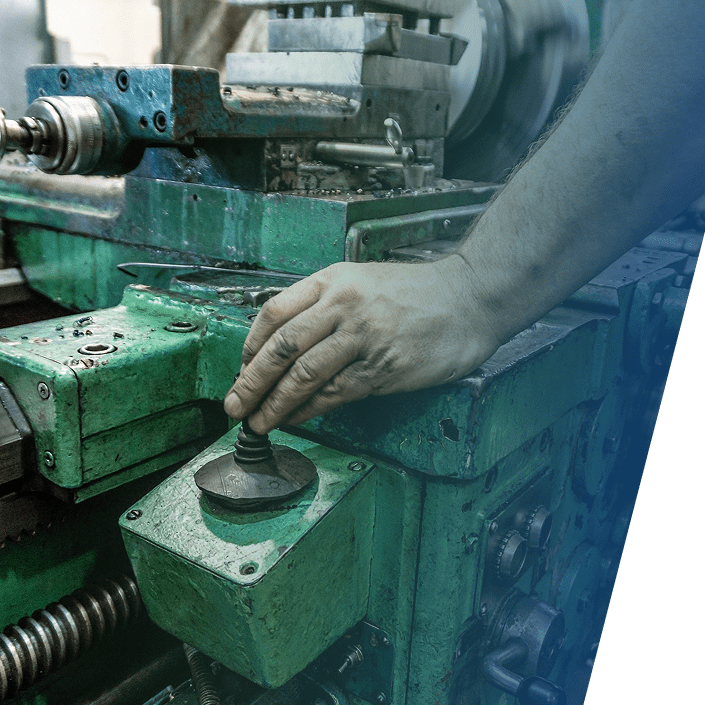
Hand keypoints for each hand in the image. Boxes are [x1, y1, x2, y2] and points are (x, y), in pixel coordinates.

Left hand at [223, 257, 499, 433]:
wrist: (470, 299)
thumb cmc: (417, 293)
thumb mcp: (363, 281)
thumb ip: (326, 305)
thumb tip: (286, 346)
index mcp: (333, 281)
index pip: (274, 312)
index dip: (250, 345)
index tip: (242, 369)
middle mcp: (343, 305)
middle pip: (281, 347)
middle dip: (251, 382)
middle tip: (234, 405)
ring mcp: (364, 337)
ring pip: (303, 375)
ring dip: (274, 404)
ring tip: (258, 423)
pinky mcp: (385, 368)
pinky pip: (336, 394)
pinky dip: (309, 410)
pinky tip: (295, 420)